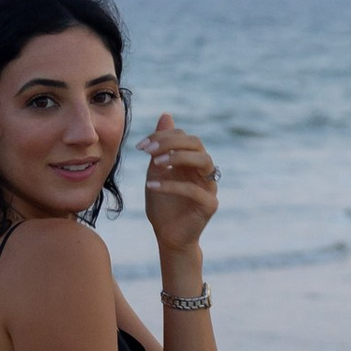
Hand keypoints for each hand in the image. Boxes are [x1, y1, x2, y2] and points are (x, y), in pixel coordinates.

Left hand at [142, 114, 219, 259]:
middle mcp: (204, 171)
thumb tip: (166, 114)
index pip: (184, 137)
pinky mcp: (209, 205)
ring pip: (204, 161)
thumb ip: (161, 146)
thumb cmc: (163, 204)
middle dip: (171, 143)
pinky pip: (194, 190)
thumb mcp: (156, 171)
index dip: (163, 137)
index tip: (140, 146)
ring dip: (178, 158)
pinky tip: (152, 185)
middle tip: (148, 151)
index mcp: (193, 161)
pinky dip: (172, 185)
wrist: (168, 236)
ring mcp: (210, 187)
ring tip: (155, 164)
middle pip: (197, 144)